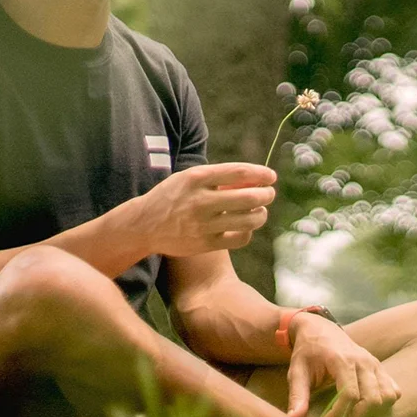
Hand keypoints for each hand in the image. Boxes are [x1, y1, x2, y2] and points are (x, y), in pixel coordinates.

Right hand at [109, 163, 274, 257]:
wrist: (145, 225)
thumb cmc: (173, 196)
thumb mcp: (189, 178)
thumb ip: (218, 176)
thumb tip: (254, 178)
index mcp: (197, 178)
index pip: (239, 172)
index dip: (261, 174)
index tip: (271, 176)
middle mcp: (201, 201)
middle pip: (249, 197)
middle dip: (266, 194)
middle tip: (269, 193)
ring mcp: (203, 224)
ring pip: (249, 220)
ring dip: (261, 214)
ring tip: (260, 210)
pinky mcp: (205, 244)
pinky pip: (240, 238)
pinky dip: (248, 232)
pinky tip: (245, 226)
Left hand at [286, 316, 400, 416]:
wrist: (319, 329)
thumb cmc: (307, 351)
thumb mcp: (297, 371)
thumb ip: (297, 395)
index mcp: (342, 360)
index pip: (350, 395)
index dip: (338, 416)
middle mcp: (364, 361)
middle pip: (372, 399)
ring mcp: (375, 364)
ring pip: (387, 396)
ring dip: (372, 412)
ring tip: (351, 416)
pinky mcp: (380, 368)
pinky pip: (393, 390)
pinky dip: (384, 403)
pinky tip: (366, 407)